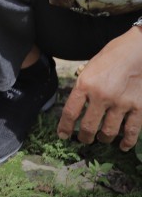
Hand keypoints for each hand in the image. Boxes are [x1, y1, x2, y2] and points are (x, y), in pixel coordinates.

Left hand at [57, 26, 141, 150]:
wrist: (138, 50)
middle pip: (88, 126)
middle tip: (83, 139)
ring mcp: (121, 103)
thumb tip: (80, 105)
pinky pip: (132, 130)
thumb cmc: (112, 56)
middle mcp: (101, 96)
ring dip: (103, 138)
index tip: (62, 135)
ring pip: (109, 131)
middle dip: (84, 137)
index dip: (64, 127)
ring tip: (101, 139)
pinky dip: (127, 141)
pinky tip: (123, 146)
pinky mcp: (139, 107)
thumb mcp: (90, 68)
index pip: (70, 112)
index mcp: (85, 85)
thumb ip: (85, 87)